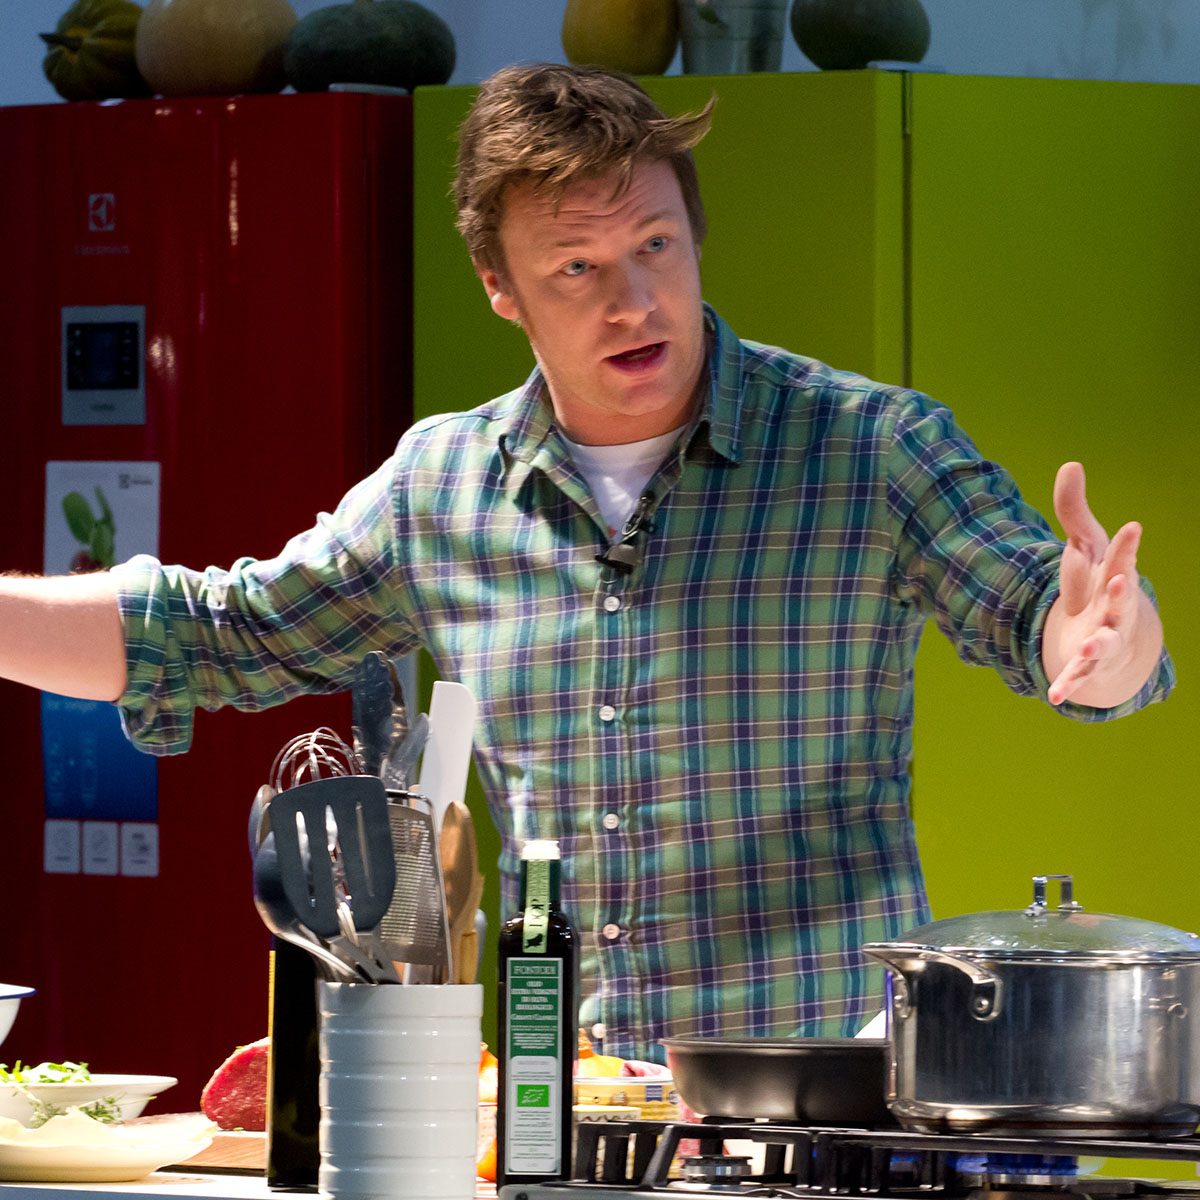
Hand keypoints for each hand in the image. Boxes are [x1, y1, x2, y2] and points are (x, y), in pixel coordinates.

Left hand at [1042, 462, 1161, 706]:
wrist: (1108, 629)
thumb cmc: (1097, 581)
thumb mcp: (1084, 544)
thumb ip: (1074, 508)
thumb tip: (1071, 464)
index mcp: (1115, 577)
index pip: (1122, 558)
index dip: (1128, 545)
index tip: (1133, 526)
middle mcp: (1115, 609)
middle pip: (1120, 601)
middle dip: (1121, 592)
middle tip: (1121, 580)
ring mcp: (1104, 637)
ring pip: (1104, 642)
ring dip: (1096, 645)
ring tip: (1085, 648)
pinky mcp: (1087, 661)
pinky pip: (1078, 676)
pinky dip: (1068, 686)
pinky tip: (1055, 697)